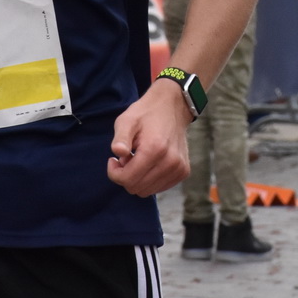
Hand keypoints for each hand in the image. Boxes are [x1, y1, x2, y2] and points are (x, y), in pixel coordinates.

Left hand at [106, 82, 190, 196]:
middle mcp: (170, 162)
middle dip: (126, 176)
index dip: (114, 173)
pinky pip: (159, 187)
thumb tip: (118, 153)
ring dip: (138, 178)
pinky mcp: (183, 171)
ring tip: (138, 159)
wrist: (172, 107)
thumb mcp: (127, 120)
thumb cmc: (145, 114)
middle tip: (127, 158)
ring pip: (148, 191)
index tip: (114, 160)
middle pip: (137, 188)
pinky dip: (150, 179)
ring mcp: (179, 168)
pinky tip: (150, 163)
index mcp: (154, 149)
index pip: (127, 180)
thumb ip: (120, 138)